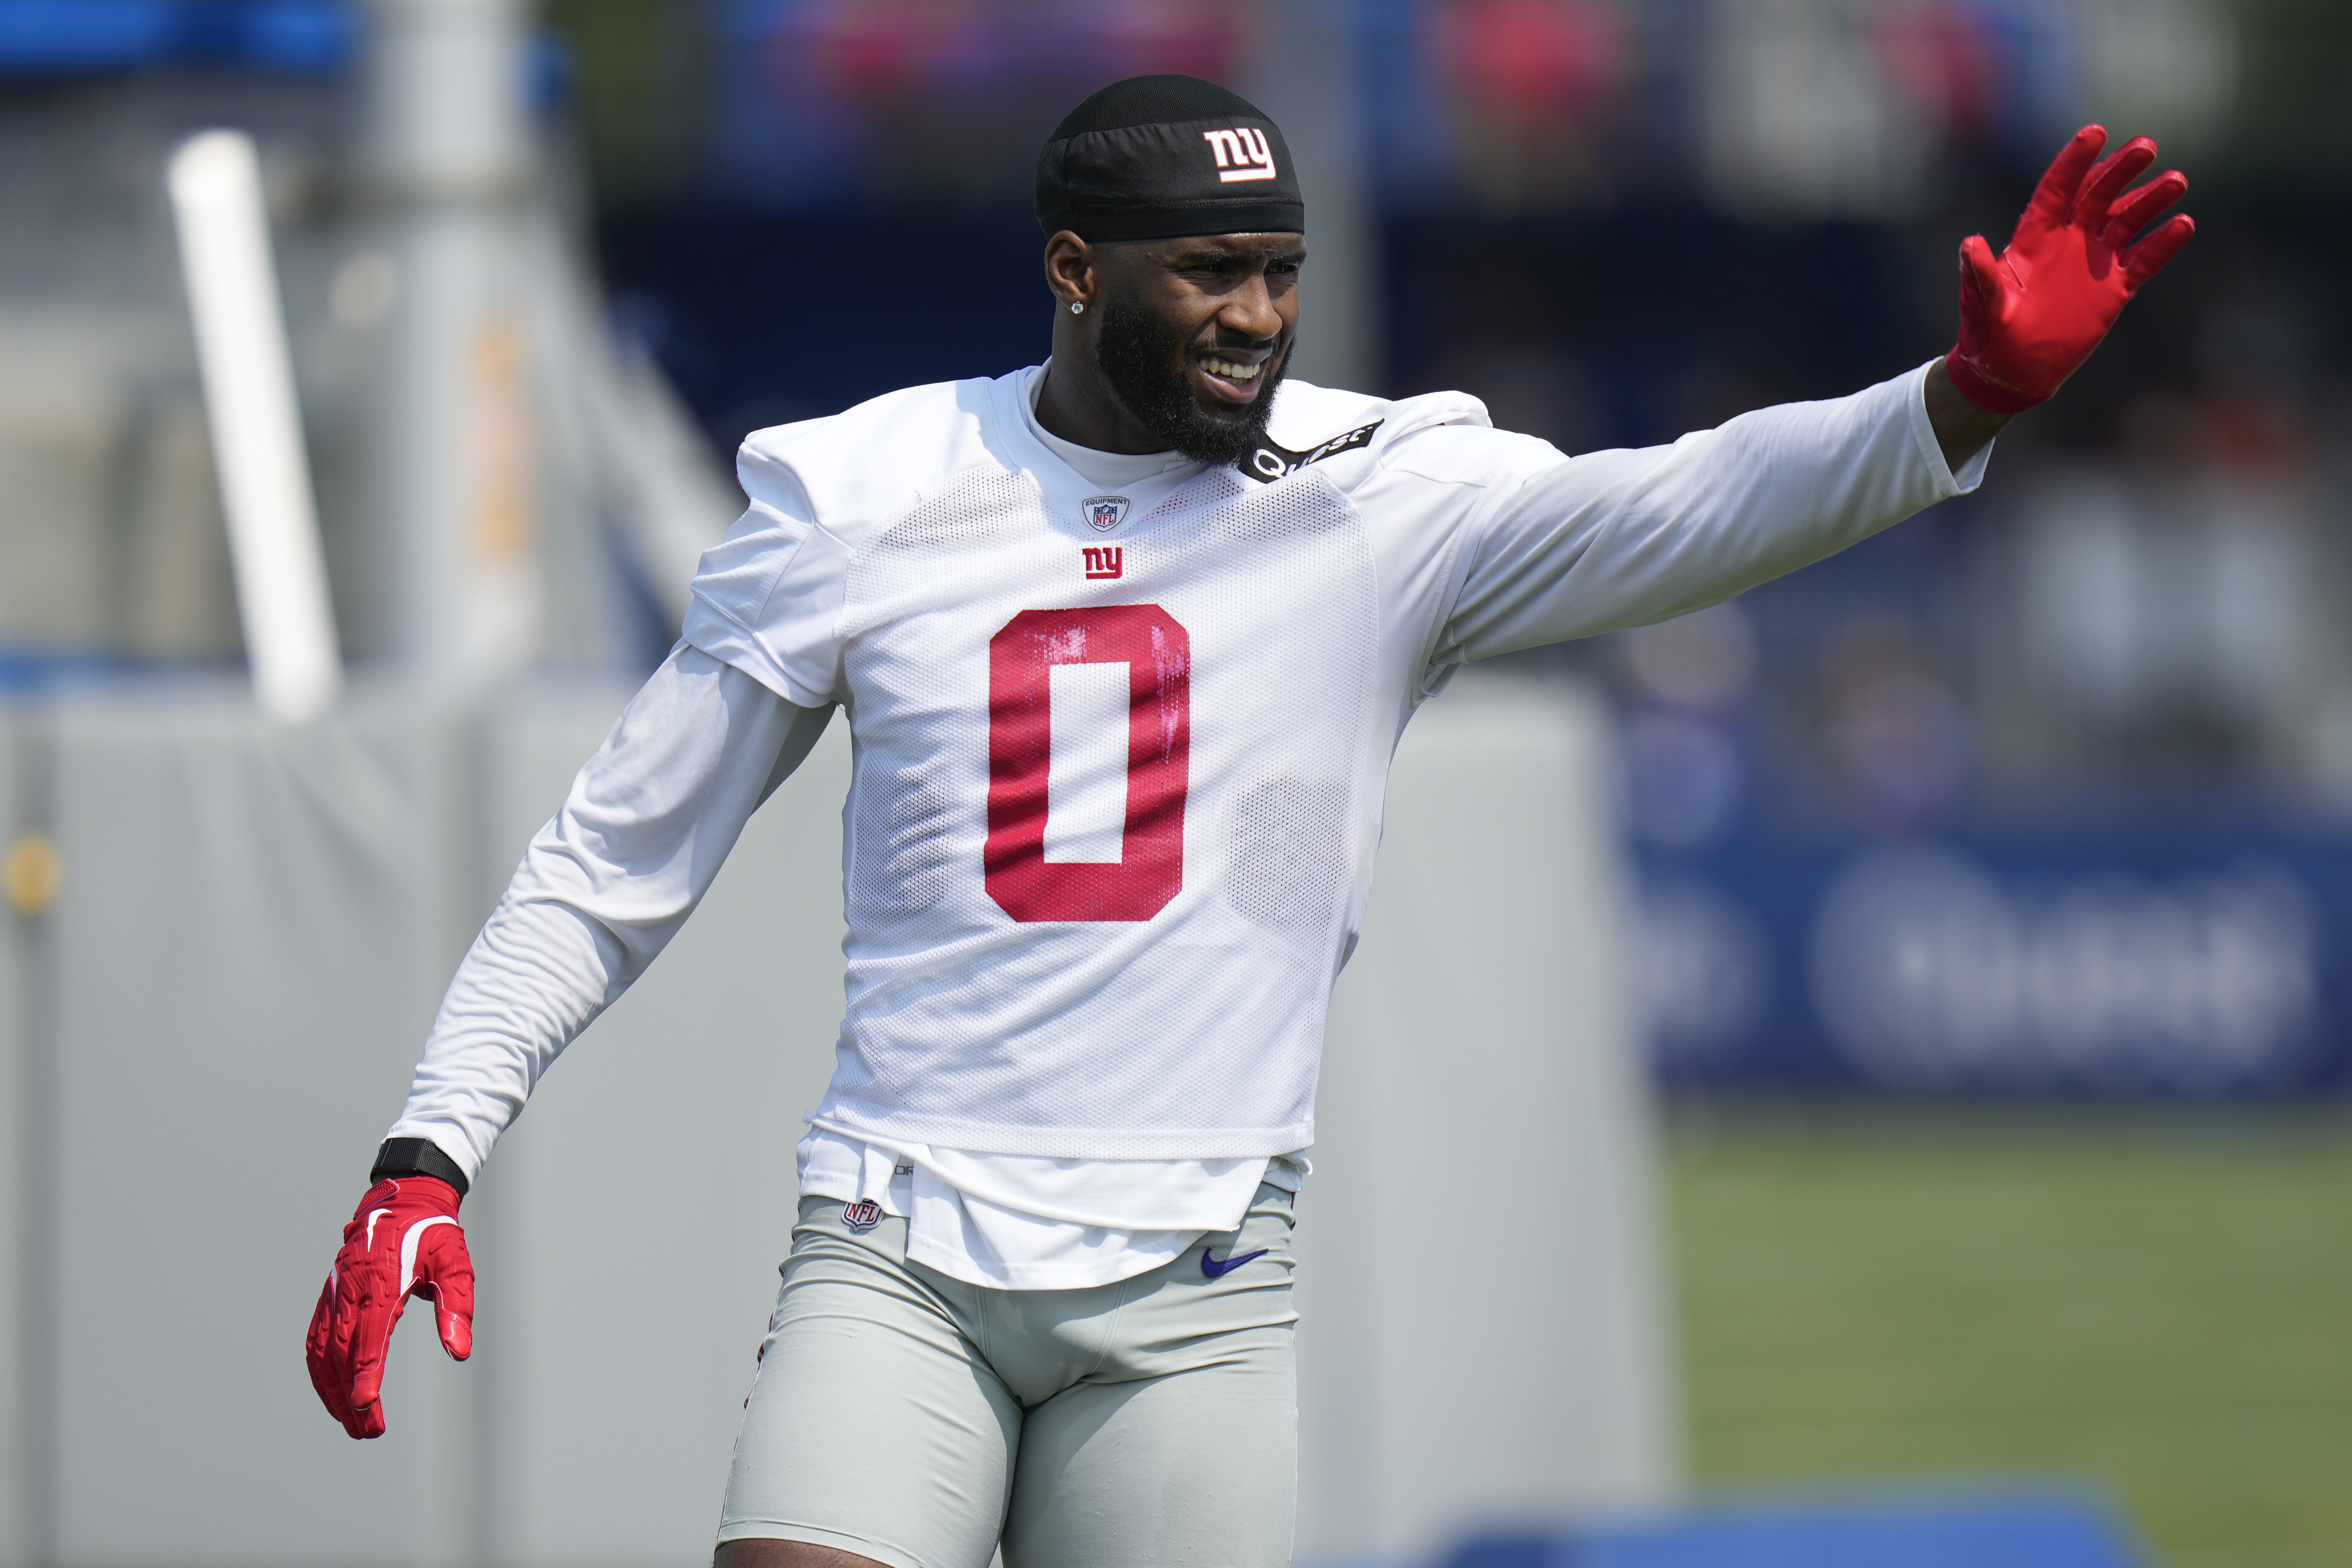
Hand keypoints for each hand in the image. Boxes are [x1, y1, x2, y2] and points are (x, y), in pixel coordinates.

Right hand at [305, 1175, 472, 1438]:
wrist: (404, 1199)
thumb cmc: (433, 1234)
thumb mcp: (455, 1264)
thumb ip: (457, 1307)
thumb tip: (458, 1351)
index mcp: (380, 1281)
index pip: (368, 1337)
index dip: (365, 1373)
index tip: (366, 1405)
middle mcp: (350, 1290)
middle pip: (341, 1353)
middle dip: (349, 1396)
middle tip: (368, 1431)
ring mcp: (335, 1294)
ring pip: (321, 1351)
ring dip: (330, 1391)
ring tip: (350, 1423)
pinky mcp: (329, 1297)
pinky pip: (315, 1339)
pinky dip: (318, 1371)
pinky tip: (330, 1394)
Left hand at [1945, 125, 2193, 414]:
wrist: (2013, 372)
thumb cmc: (1989, 339)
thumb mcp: (1983, 308)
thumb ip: (1980, 277)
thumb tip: (1968, 243)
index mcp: (2034, 239)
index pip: (2057, 189)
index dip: (2074, 161)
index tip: (2095, 132)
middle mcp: (2068, 241)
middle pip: (2098, 195)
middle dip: (2120, 170)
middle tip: (2146, 146)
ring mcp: (2094, 262)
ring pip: (2127, 220)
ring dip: (2150, 200)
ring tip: (2176, 180)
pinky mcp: (2114, 287)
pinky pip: (2144, 259)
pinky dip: (2163, 243)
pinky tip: (2184, 223)